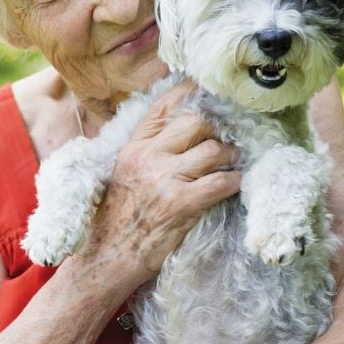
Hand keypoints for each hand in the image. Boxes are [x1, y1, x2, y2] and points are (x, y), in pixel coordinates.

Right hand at [75, 81, 240, 284]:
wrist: (107, 255)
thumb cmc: (118, 216)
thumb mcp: (125, 172)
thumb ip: (149, 148)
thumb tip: (182, 129)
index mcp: (135, 147)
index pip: (165, 107)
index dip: (190, 92)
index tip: (209, 88)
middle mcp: (149, 156)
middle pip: (196, 122)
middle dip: (217, 128)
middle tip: (229, 136)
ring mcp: (165, 179)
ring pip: (213, 149)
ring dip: (230, 155)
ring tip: (234, 161)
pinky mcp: (181, 203)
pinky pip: (220, 182)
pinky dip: (234, 181)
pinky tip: (236, 182)